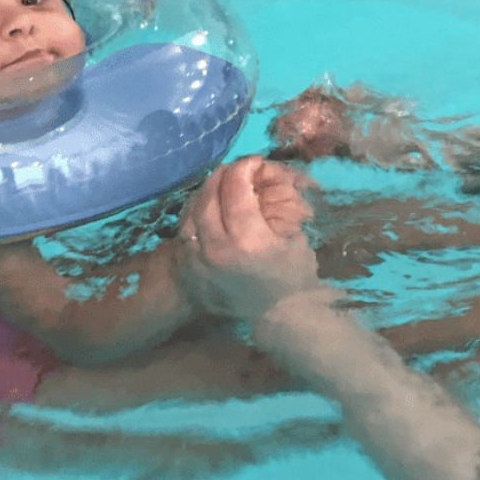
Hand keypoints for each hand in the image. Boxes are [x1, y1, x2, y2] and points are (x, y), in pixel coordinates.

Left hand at [176, 156, 321, 319]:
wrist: (278, 317)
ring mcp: (198, 263)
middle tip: (236, 169)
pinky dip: (194, 215)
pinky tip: (206, 209)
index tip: (254, 162)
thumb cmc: (294, 275)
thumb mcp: (295, 236)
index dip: (244, 168)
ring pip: (191, 213)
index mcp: (248, 242)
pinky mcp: (189, 272)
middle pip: (209, 197)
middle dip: (223, 175)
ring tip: (220, 185)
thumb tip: (264, 175)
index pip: (236, 190)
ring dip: (205, 192)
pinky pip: (184, 233)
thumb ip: (277, 204)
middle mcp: (217, 250)